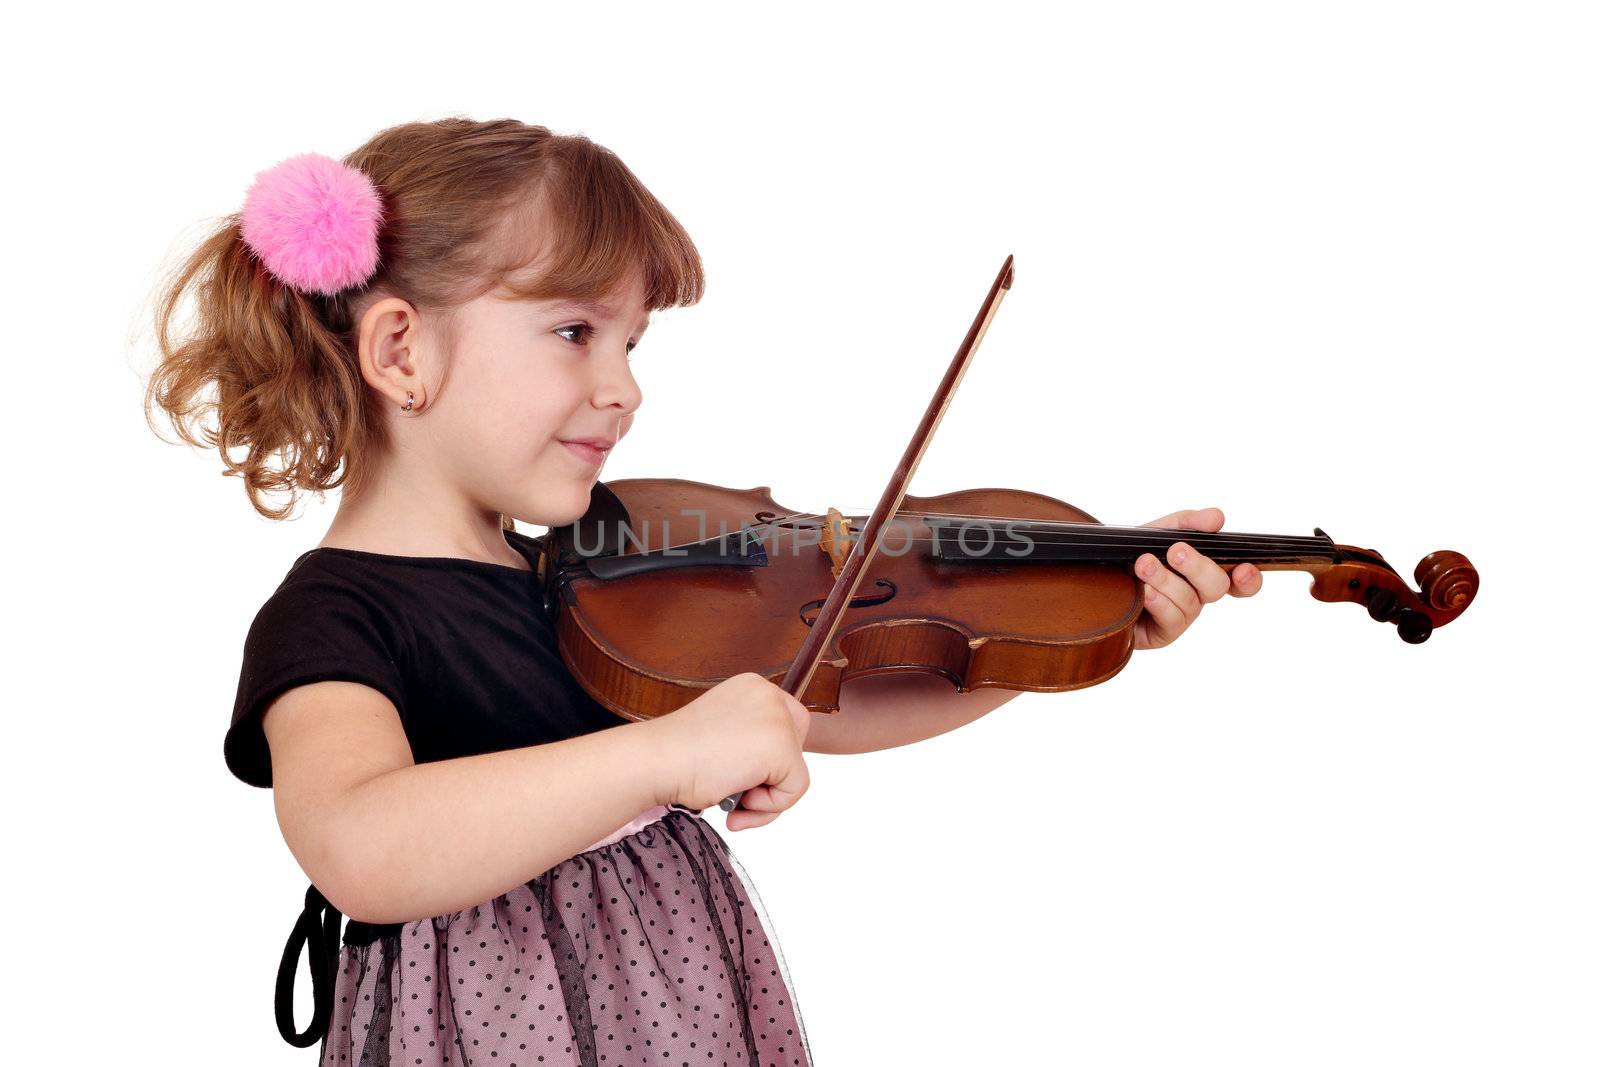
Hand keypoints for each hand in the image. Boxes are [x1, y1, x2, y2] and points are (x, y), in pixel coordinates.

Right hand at [651, 672, 811, 830]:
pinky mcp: (781, 746)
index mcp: (752, 686)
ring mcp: (777, 718)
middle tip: (742, 790)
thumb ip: (748, 741)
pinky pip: (794, 790)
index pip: (784, 724)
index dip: (768, 758)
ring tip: (734, 799)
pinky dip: (768, 808)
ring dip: (766, 798)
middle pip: (796, 744)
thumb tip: (772, 770)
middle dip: (773, 775)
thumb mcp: (721, 735)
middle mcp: (768, 693)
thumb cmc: (676, 755)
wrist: (657, 760)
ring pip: (795, 771)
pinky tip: (738, 800)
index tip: (738, 772)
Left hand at [1132, 507, 1262, 650]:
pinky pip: (1171, 619)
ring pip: (1190, 601)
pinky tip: (1142, 590)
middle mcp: (1196, 594)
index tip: (1243, 568)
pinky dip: (1157, 600)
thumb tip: (1217, 517)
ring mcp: (1181, 616)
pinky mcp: (1163, 634)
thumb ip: (1186, 523)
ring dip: (1166, 580)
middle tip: (1176, 551)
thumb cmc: (1130, 557)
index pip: (1239, 580)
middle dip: (1199, 567)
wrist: (1094, 581)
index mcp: (1202, 571)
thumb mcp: (1156, 533)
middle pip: (1217, 587)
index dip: (1249, 579)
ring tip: (1143, 565)